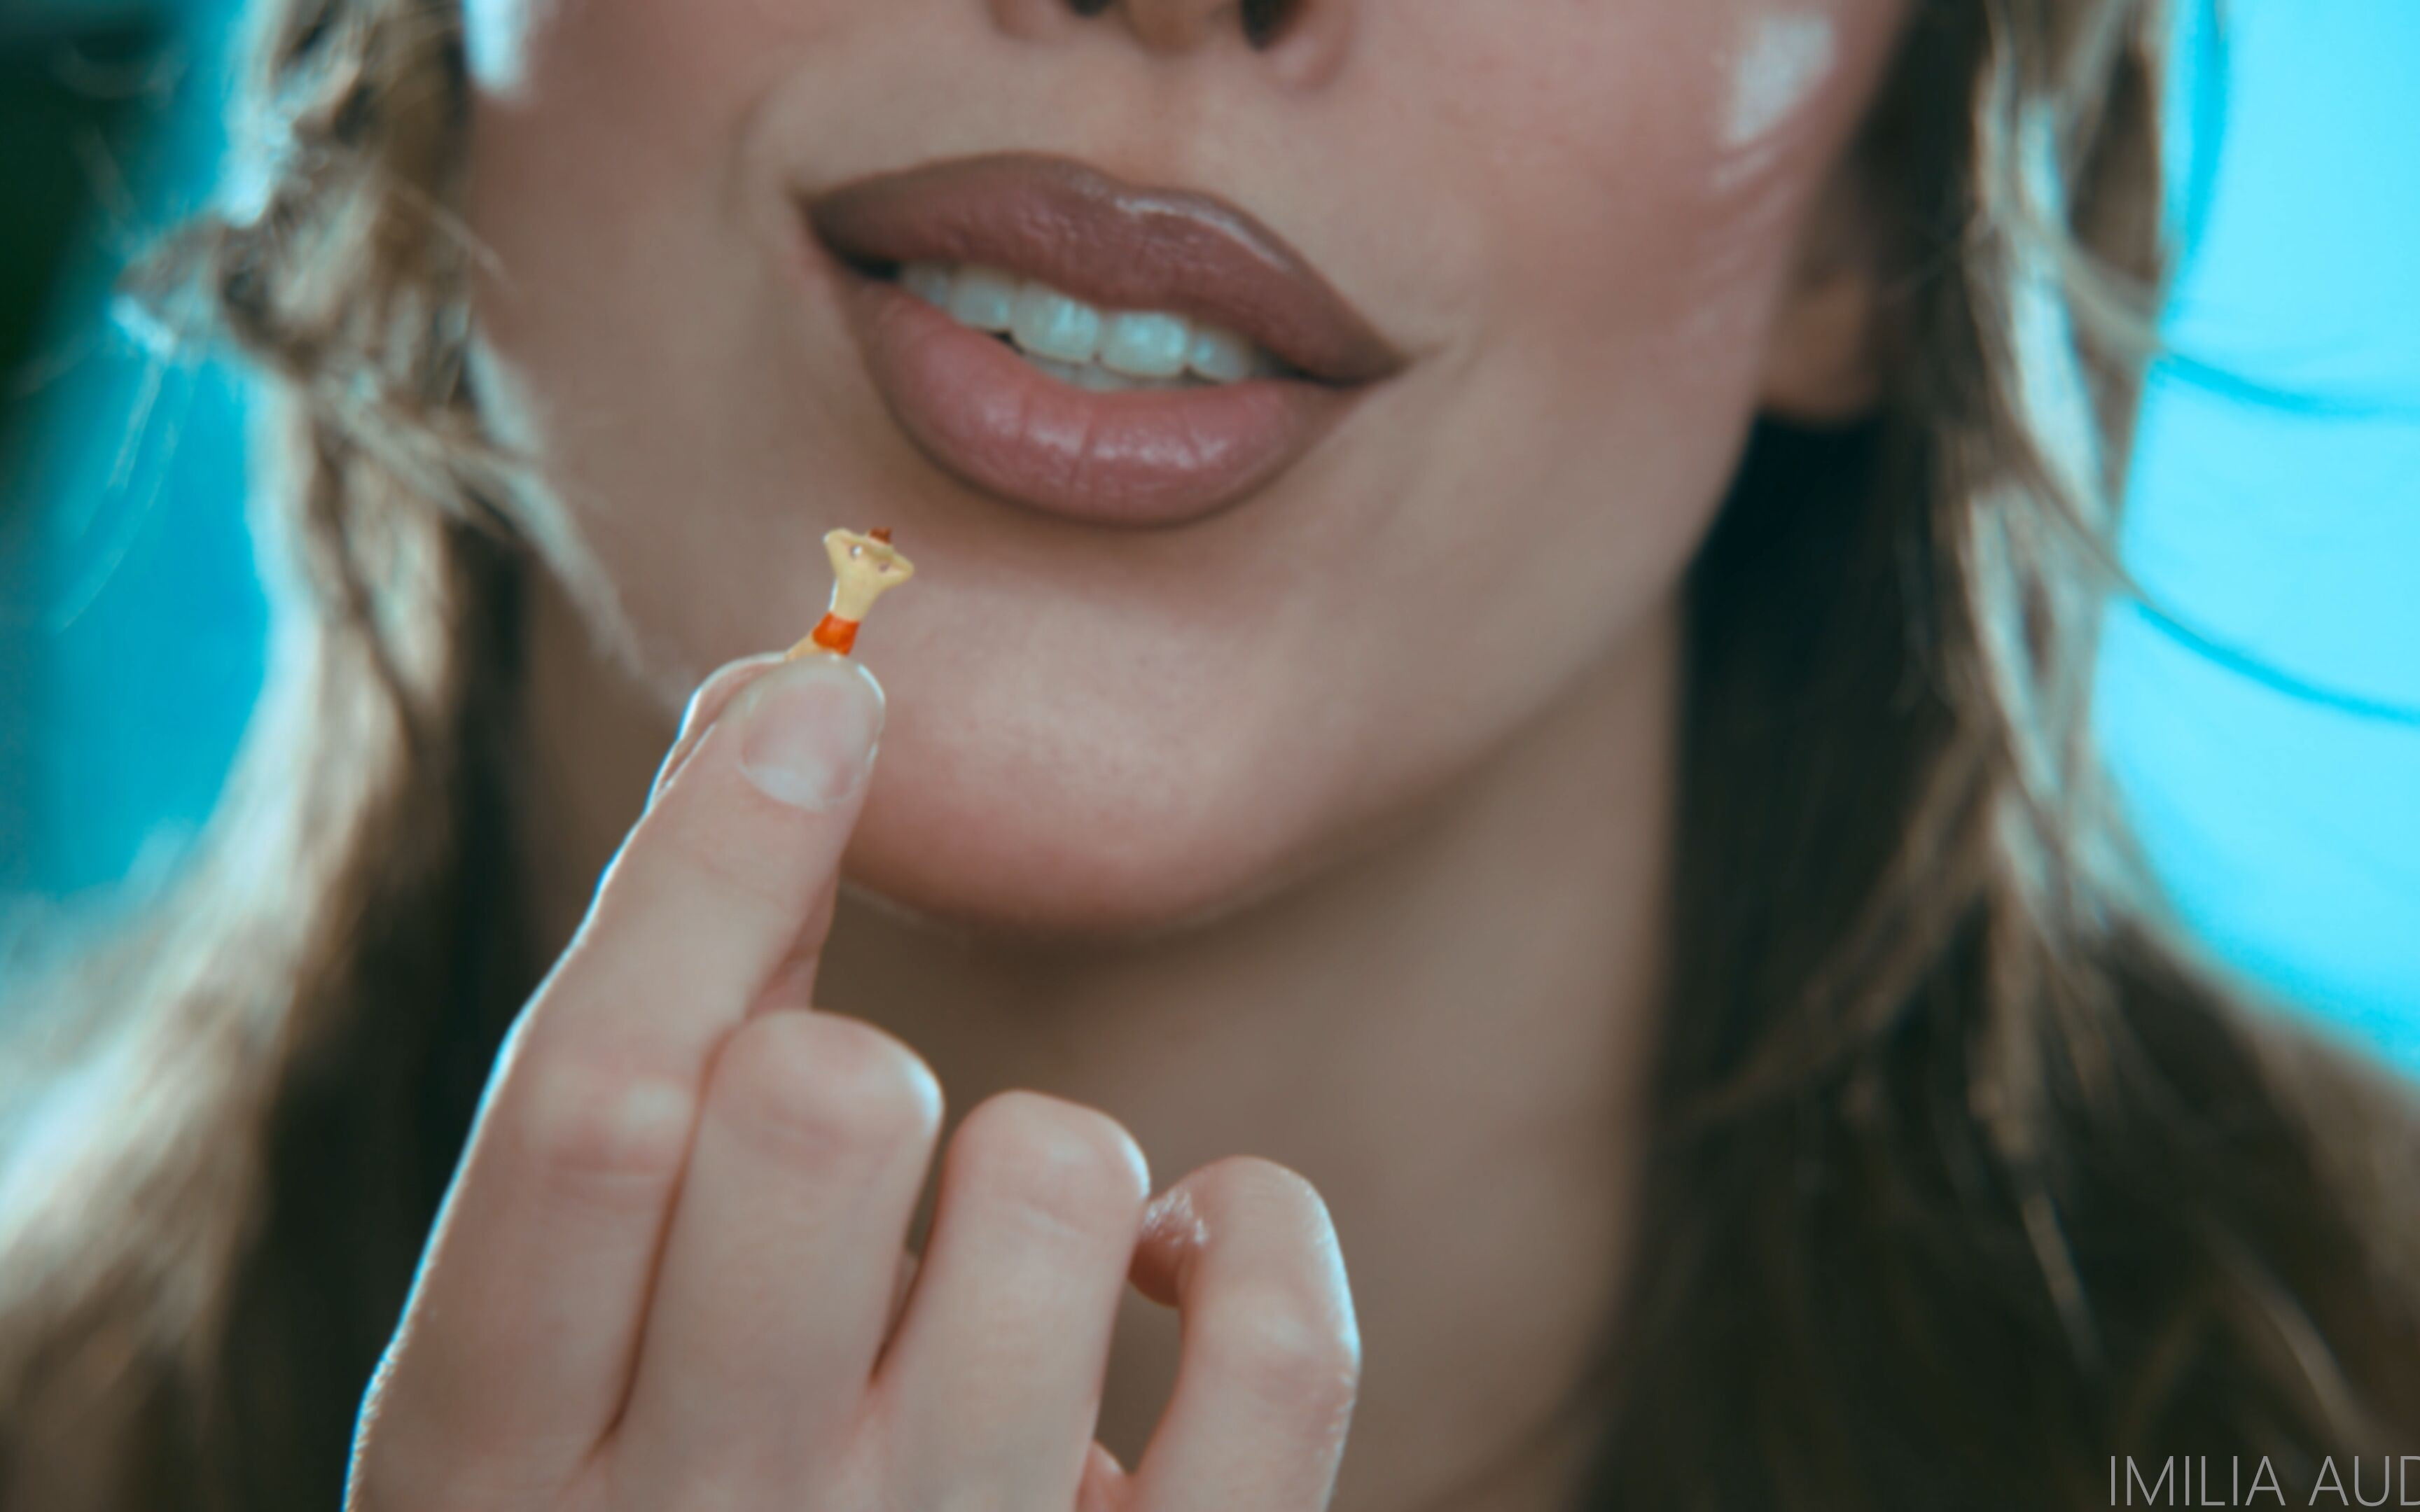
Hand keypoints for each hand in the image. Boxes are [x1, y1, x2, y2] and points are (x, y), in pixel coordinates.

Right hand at [348, 651, 1359, 1511]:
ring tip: (992, 1281)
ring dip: (1047, 1167)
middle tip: (849, 1159)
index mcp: (494, 1479)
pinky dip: (1258, 1236)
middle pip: (818, 1116)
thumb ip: (648, 1103)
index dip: (706, 855)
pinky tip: (1179, 1261)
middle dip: (855, 1064)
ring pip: (1055, 1185)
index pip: (586, 1107)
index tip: (815, 686)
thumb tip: (787, 710)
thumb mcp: (573, 1380)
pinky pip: (1280, 1338)